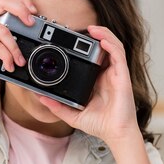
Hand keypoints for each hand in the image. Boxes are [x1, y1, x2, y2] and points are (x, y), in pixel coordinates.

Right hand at [0, 0, 36, 78]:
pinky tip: (9, 64)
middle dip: (22, 11)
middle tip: (31, 24)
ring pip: (4, 31)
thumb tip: (29, 38)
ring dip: (15, 48)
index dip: (23, 0)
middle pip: (6, 1)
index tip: (34, 12)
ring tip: (20, 61)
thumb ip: (7, 32)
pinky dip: (6, 56)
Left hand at [38, 26, 140, 146]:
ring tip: (91, 29)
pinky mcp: (122, 76)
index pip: (93, 57)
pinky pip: (118, 54)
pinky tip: (101, 40)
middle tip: (80, 30)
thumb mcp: (73, 115)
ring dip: (103, 34)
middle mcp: (107, 74)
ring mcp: (115, 74)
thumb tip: (42, 98)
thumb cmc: (100, 125)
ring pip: (112, 46)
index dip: (85, 47)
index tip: (71, 41)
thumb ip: (58, 107)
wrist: (115, 134)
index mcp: (97, 81)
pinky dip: (111, 44)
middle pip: (104, 47)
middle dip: (95, 35)